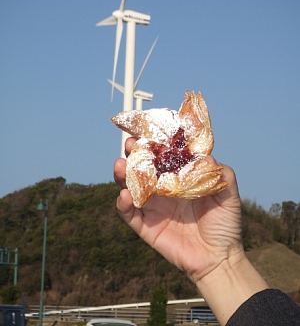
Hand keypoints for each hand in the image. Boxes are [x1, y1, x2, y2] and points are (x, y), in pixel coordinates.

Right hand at [115, 138, 242, 285]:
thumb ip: (221, 174)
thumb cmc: (224, 224)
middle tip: (130, 145)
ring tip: (120, 165)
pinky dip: (122, 205)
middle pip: (142, 168)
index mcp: (179, 179)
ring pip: (130, 187)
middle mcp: (163, 190)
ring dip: (122, 175)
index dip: (155, 144)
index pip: (163, 157)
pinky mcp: (146, 227)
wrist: (219, 257)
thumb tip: (205, 156)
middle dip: (134, 155)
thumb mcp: (228, 194)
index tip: (149, 131)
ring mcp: (153, 207)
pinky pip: (129, 214)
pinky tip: (124, 196)